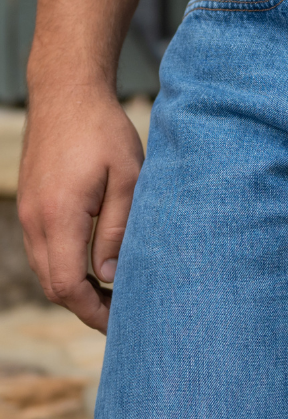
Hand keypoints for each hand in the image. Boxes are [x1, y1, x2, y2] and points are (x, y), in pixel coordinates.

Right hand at [17, 83, 143, 331]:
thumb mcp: (128, 178)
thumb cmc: (104, 131)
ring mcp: (28, 213)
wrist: (66, 93)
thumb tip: (111, 276)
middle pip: (53, 284)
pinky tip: (93, 266)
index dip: (93, 312)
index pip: (68, 285)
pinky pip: (44, 249)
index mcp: (59, 217)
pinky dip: (65, 265)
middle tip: (122, 316)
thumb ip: (117, 229)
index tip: (120, 324)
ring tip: (113, 296)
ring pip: (46, 268)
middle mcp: (35, 220)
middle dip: (85, 307)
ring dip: (74, 288)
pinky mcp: (30, 204)